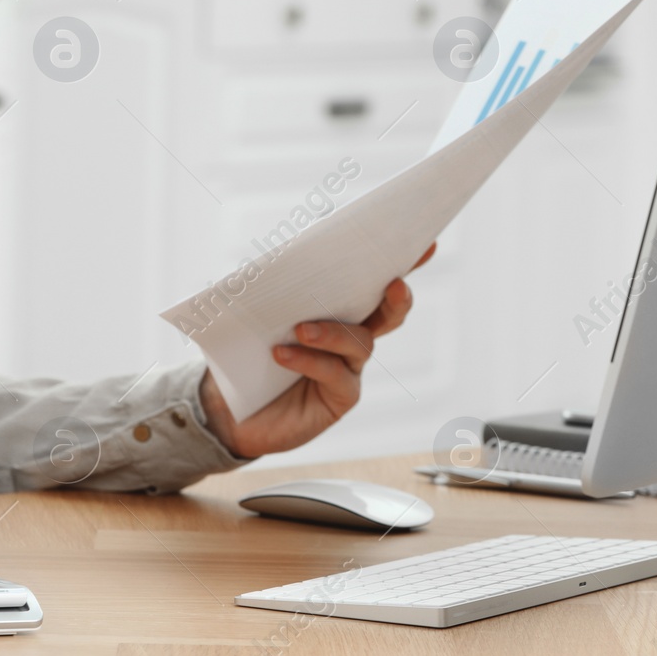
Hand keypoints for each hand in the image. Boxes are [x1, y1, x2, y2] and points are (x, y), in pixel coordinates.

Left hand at [198, 243, 435, 458]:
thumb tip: (269, 255)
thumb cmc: (245, 354)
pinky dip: (309, 360)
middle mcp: (351, 338)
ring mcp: (349, 369)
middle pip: (388, 314)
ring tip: (301, 328)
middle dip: (397, 299)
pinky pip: (335, 374)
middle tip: (394, 285)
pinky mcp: (339, 398)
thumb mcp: (250, 314)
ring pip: (360, 343)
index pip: (374, 282)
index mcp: (337, 310)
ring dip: (332, 332)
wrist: (229, 410)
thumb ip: (265, 286)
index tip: (427, 245)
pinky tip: (282, 354)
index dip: (405, 263)